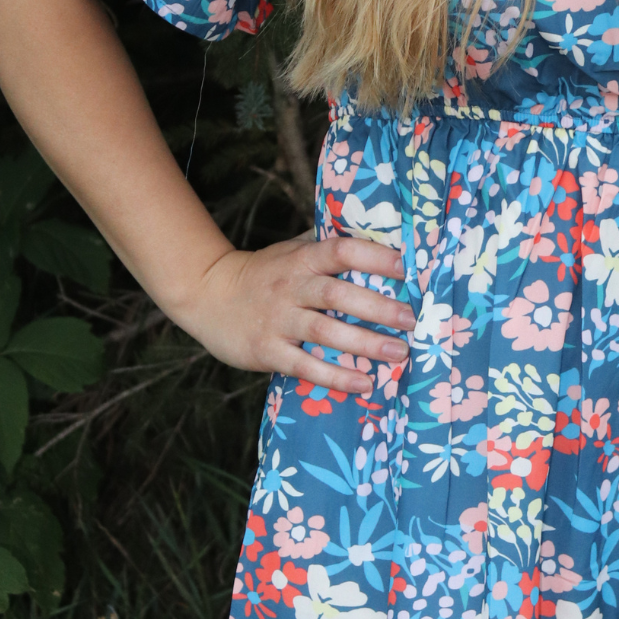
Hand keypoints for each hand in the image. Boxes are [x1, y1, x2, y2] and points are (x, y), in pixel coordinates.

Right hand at [175, 233, 415, 393]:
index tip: (405, 267)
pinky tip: (363, 383)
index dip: (372, 257)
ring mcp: (278, 320)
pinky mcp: (266, 350)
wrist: (207, 295)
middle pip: (337, 295)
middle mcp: (291, 287)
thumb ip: (326, 246)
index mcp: (302, 259)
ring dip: (364, 344)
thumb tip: (379, 234)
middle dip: (377, 308)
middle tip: (412, 319)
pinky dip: (334, 376)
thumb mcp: (291, 250)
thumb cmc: (264, 272)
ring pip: (324, 332)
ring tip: (400, 353)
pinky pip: (304, 366)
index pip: (340, 251)